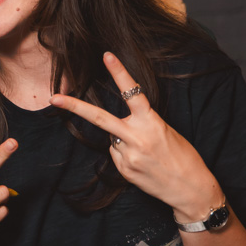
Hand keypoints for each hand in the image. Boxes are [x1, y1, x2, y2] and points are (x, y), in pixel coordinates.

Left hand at [49, 52, 220, 221]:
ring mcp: (127, 155)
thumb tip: (117, 128)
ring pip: (111, 138)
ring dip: (122, 140)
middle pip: (99, 117)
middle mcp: (137, 137)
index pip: (133, 93)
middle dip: (74, 107)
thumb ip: (141, 125)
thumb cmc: (183, 157)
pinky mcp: (123, 170)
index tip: (107, 56)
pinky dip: (124, 154)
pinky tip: (142, 163)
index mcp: (152, 122)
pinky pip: (115, 154)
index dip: (120, 72)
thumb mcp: (167, 132)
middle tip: (54, 98)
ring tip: (146, 152)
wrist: (191, 190)